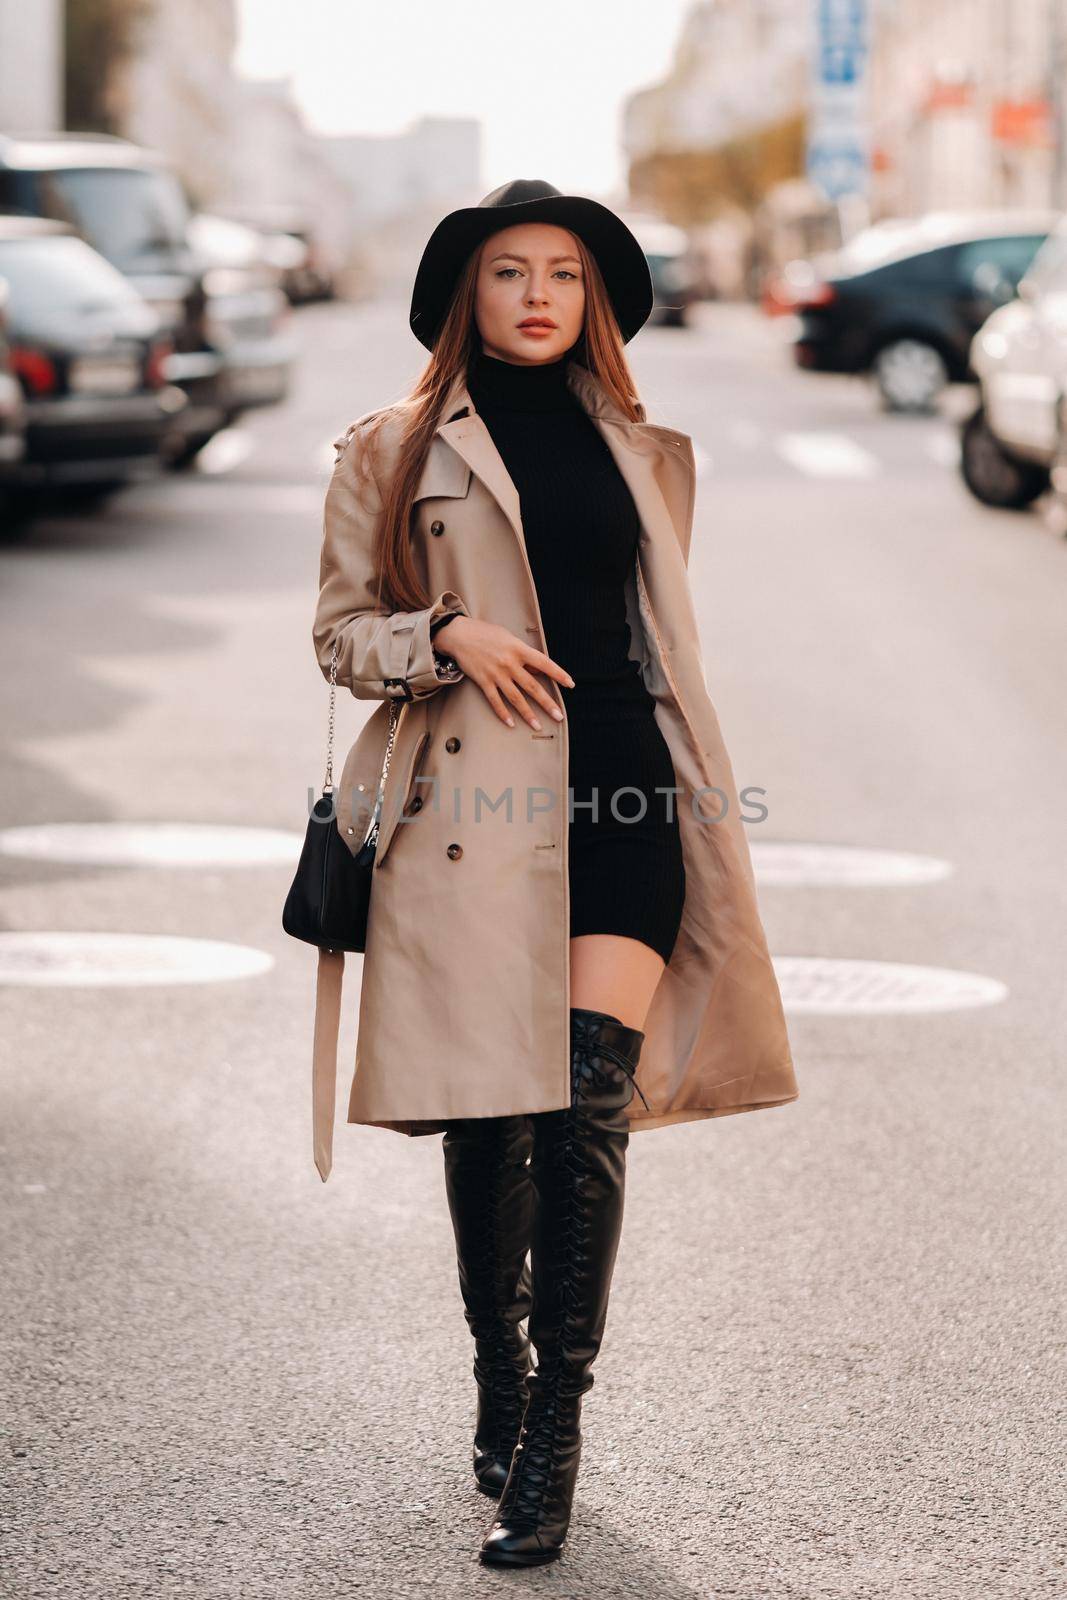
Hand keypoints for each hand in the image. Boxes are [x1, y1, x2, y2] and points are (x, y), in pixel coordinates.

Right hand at [433, 616, 574, 728]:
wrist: (460, 635)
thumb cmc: (486, 634)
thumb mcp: (509, 638)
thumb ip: (523, 654)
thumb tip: (538, 670)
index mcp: (519, 649)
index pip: (544, 663)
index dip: (558, 674)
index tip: (570, 684)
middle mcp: (509, 663)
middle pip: (532, 686)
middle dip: (547, 703)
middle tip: (559, 716)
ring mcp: (496, 674)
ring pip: (516, 698)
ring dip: (527, 713)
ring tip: (537, 725)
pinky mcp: (483, 681)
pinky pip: (495, 701)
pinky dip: (503, 713)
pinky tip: (511, 723)